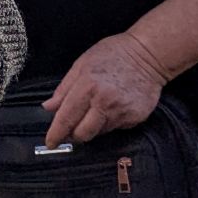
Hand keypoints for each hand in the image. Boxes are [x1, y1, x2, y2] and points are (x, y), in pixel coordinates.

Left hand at [42, 32, 170, 147]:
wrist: (148, 55)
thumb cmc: (112, 54)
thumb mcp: (82, 64)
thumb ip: (64, 88)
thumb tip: (48, 107)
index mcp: (87, 87)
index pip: (66, 118)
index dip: (56, 134)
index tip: (50, 143)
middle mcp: (104, 103)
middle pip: (83, 134)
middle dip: (74, 134)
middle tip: (73, 127)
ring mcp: (122, 112)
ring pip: (99, 133)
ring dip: (93, 126)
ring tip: (97, 107)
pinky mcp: (135, 118)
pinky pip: (115, 128)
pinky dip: (110, 122)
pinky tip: (113, 106)